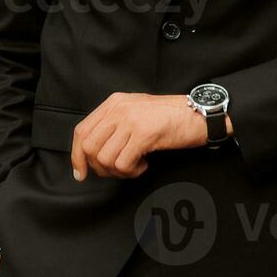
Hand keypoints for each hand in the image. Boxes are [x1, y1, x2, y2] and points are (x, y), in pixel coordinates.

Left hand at [70, 93, 206, 180]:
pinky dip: (132, 172)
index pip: (81, 131)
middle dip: (99, 167)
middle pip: (89, 147)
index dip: (77, 156)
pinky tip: (144, 165)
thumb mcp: (136, 111)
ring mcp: (130, 120)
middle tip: (118, 170)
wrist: (199, 114)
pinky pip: (123, 163)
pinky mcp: (143, 134)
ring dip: (118, 171)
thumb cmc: (170, 116)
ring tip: (135, 166)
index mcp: (113, 103)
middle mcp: (118, 109)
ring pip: (104, 158)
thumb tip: (94, 152)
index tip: (81, 173)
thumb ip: (114, 124)